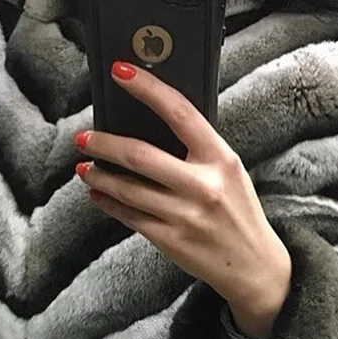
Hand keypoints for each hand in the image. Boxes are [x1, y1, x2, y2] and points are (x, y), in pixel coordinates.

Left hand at [75, 61, 290, 338]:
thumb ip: (198, 150)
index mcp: (222, 159)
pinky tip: (97, 194)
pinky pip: (129, 216)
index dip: (148, 89)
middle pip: (140, 156)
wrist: (254, 266)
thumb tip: (150, 125)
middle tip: (83, 137)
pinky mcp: (170, 240)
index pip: (180, 113)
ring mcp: (185, 215)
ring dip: (99, 175)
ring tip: (84, 167)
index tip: (120, 72)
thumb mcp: (229, 173)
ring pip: (128, 189)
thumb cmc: (238, 212)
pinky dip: (108, 203)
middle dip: (105, 144)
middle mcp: (203, 186)